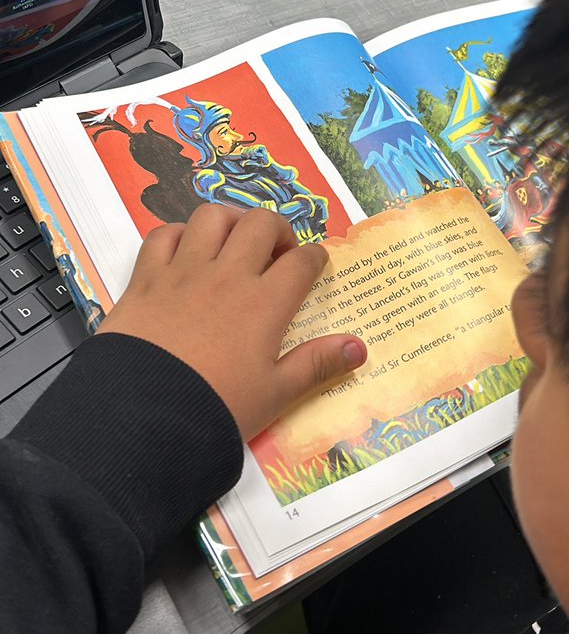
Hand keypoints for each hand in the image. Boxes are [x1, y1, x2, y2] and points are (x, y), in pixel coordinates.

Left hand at [98, 204, 366, 440]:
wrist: (144, 415)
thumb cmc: (216, 408)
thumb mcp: (275, 395)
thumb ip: (317, 365)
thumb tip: (360, 346)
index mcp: (265, 303)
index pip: (301, 262)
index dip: (315, 257)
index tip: (315, 264)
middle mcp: (227, 276)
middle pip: (261, 224)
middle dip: (277, 230)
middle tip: (277, 253)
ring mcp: (183, 272)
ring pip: (212, 217)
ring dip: (229, 222)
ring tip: (233, 242)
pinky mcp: (146, 278)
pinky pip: (162, 235)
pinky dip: (177, 235)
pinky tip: (184, 252)